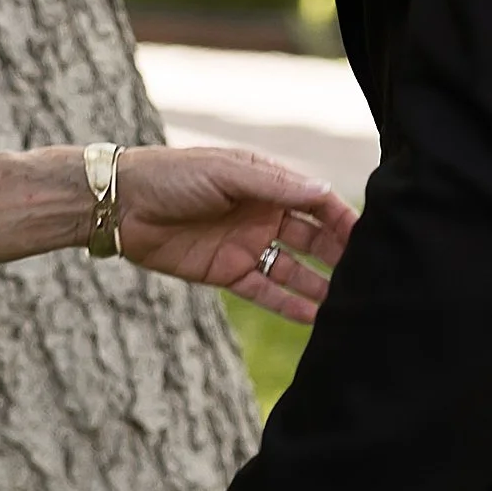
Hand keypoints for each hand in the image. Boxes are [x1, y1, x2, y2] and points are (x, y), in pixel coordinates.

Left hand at [114, 147, 354, 326]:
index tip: (369, 237)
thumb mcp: (225, 173)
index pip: (316, 202)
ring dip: (319, 284)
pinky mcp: (227, 272)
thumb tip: (324, 192)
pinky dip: (288, 304)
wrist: (122, 205)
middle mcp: (263, 215)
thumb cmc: (173, 175)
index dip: (342, 219)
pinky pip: (265, 291)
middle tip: (369, 275)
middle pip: (312, 238)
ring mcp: (246, 245)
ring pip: (294, 268)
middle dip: (340, 255)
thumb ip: (275, 186)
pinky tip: (314, 317)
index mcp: (266, 184)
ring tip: (349, 304)